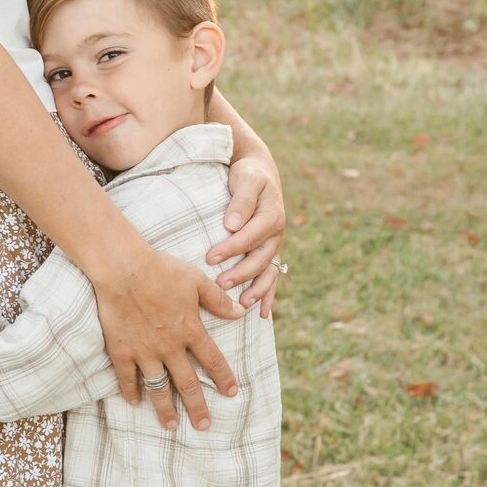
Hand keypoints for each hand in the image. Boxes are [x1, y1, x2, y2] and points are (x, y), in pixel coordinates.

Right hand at [93, 239, 239, 432]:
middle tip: (204, 426)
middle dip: (197, 407)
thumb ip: (218, 300)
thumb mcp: (196, 280)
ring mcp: (145, 352)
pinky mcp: (122, 351)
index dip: (223, 378)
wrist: (123, 269)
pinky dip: (130, 391)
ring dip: (165, 409)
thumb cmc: (161, 269)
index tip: (231, 394)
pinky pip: (127, 377)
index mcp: (190, 330)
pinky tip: (134, 402)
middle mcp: (170, 347)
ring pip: (158, 387)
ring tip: (171, 426)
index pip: (212, 361)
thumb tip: (240, 312)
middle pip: (187, 383)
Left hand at [205, 152, 286, 316]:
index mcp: (272, 216)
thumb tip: (232, 224)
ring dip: (255, 290)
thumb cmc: (248, 175)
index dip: (230, 249)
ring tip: (241, 306)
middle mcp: (276, 234)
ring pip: (268, 273)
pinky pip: (272, 277)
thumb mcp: (246, 179)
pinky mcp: (270, 253)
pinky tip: (260, 314)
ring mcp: (275, 246)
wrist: (259, 172)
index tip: (210, 258)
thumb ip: (241, 201)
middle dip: (239, 274)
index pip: (249, 237)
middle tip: (218, 284)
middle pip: (259, 259)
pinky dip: (267, 296)